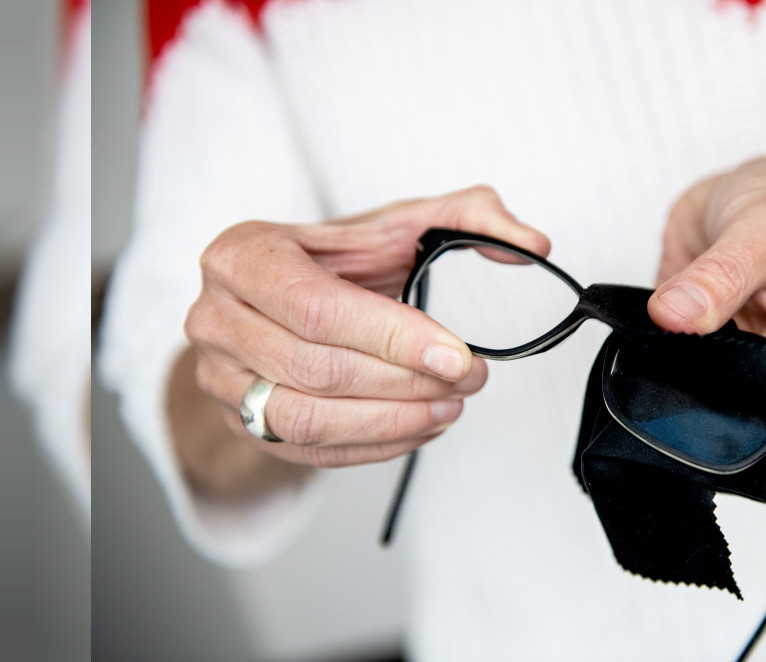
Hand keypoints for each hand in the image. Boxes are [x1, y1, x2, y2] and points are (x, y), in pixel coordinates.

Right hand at [182, 186, 549, 470]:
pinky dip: (373, 447)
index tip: (459, 355)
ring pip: (305, 418)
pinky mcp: (239, 421)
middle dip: (405, 382)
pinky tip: (421, 427)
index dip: (393, 337)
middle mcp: (216, 315)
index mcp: (245, 253)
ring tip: (450, 407)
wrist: (280, 303)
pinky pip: (306, 451)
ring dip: (391, 422)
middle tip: (470, 380)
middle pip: (316, 367)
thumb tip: (534, 245)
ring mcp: (220, 376)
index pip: (317, 306)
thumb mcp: (399, 224)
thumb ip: (471, 217)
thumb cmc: (341, 261)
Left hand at [648, 156, 765, 400]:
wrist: (764, 182)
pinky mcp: (690, 339)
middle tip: (681, 341)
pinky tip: (650, 316)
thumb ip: (722, 277)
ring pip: (688, 386)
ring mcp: (731, 358)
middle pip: (732, 411)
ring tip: (669, 321)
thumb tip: (673, 315)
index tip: (711, 373)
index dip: (746, 412)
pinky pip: (658, 355)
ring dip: (668, 362)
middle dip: (698, 384)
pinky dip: (647, 341)